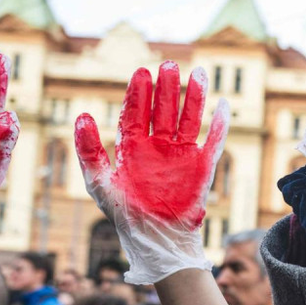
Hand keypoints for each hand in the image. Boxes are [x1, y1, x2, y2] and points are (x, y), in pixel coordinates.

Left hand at [75, 62, 229, 284]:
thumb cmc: (125, 215)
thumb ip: (89, 150)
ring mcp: (181, 155)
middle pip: (164, 110)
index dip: (139, 93)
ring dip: (194, 97)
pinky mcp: (201, 168)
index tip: (141, 73)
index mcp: (133, 148)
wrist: (156, 240)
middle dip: (167, 88)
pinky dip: (219, 125)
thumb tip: (82, 116)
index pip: (136, 113)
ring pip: (189, 119)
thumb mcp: (99, 182)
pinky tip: (223, 105)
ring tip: (196, 74)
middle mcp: (158, 147)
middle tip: (168, 65)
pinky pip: (213, 142)